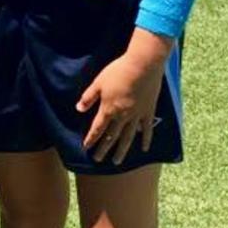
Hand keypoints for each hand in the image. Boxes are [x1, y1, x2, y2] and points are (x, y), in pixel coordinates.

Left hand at [76, 45, 165, 165]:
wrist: (142, 65)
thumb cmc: (118, 71)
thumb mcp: (98, 81)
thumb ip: (89, 97)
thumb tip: (78, 109)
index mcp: (108, 108)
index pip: (97, 128)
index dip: (91, 138)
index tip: (86, 148)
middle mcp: (122, 116)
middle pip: (111, 136)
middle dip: (103, 148)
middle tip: (98, 160)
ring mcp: (136, 115)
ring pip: (128, 137)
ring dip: (121, 150)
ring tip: (117, 161)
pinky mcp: (148, 111)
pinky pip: (147, 129)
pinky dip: (145, 139)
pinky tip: (144, 148)